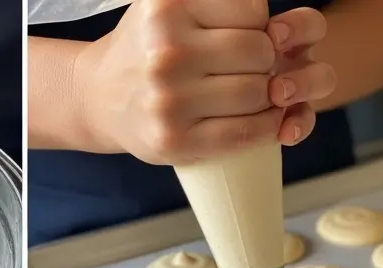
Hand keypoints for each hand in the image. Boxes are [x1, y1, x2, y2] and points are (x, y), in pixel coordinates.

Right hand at [71, 0, 334, 163]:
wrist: (100, 98)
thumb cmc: (148, 48)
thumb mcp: (170, 5)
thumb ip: (216, 3)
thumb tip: (282, 30)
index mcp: (168, 5)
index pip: (253, 11)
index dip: (258, 25)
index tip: (243, 36)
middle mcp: (166, 49)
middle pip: (259, 51)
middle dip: (265, 61)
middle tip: (251, 69)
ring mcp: (169, 99)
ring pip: (257, 92)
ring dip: (267, 95)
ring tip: (253, 92)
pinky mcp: (175, 140)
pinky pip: (244, 132)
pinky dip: (266, 126)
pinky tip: (263, 119)